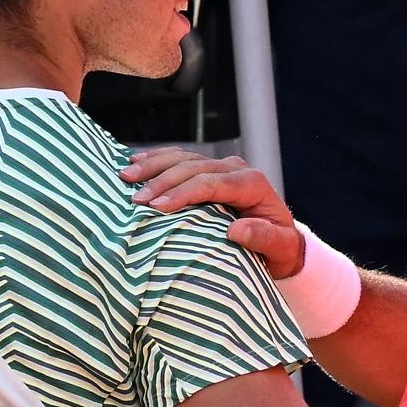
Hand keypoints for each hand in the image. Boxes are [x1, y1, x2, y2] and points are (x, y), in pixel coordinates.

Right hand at [121, 148, 305, 279]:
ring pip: (183, 158)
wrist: (281, 240)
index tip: (157, 207)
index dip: (183, 193)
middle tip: (135, 199)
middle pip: (192, 168)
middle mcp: (236, 169)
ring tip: (125, 176)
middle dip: (161, 181)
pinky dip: (156, 159)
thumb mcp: (280, 248)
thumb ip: (264, 238)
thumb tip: (238, 229)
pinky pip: (180, 158)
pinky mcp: (209, 169)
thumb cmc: (279, 248)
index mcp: (252, 184)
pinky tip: (134, 160)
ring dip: (152, 166)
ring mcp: (221, 166)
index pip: (211, 183)